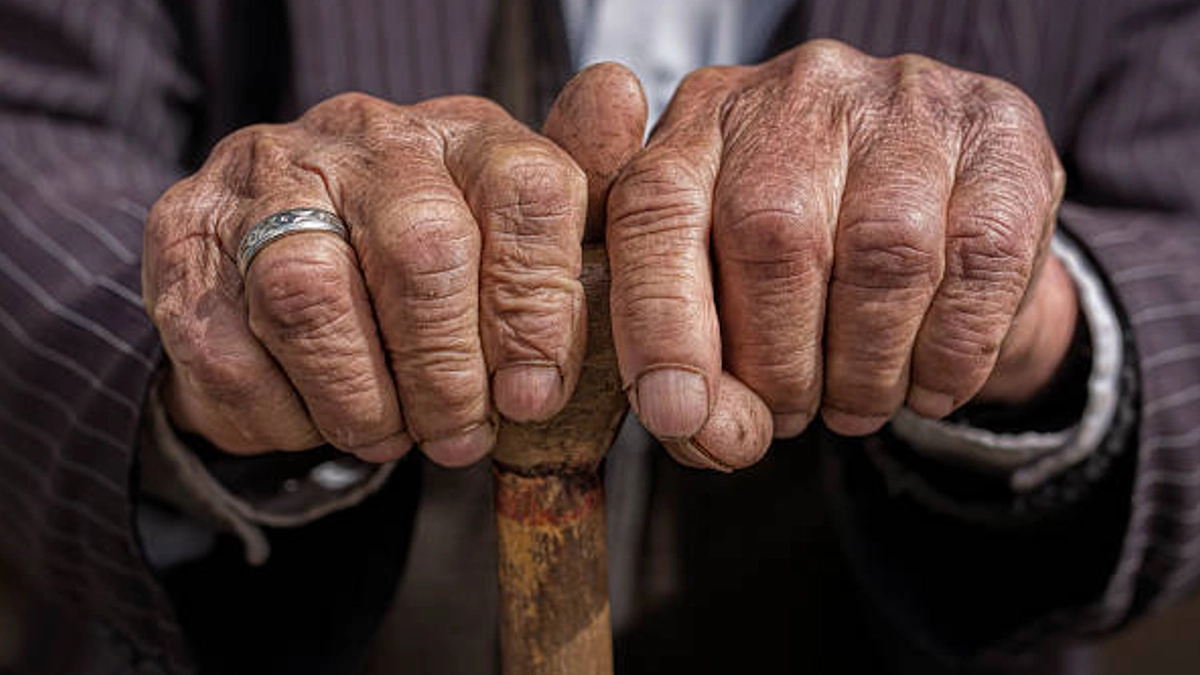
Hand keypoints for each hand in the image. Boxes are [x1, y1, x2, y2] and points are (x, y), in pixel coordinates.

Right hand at [143, 92, 592, 464]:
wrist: (290, 256)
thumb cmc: (432, 264)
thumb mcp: (518, 243)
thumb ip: (573, 208)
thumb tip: (621, 96)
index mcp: (466, 134)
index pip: (527, 191)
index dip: (537, 309)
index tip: (532, 395)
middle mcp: (366, 136)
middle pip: (421, 249)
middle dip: (446, 374)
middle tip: (458, 435)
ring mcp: (268, 175)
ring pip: (311, 295)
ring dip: (359, 398)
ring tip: (389, 435)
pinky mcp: (184, 229)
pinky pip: (224, 343)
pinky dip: (279, 410)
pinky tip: (312, 416)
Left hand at [604, 40, 1073, 469]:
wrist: (939, 222)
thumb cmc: (804, 268)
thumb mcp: (722, 297)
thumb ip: (690, 361)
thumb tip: (701, 431)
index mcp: (699, 125)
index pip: (654, 213)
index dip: (660, 324)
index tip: (677, 414)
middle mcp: (797, 91)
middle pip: (773, 236)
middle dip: (778, 363)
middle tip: (790, 415)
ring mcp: (904, 98)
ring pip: (883, 252)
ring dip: (867, 367)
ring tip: (856, 405)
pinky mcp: (998, 129)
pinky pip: (980, 259)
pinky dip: (952, 351)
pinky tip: (931, 384)